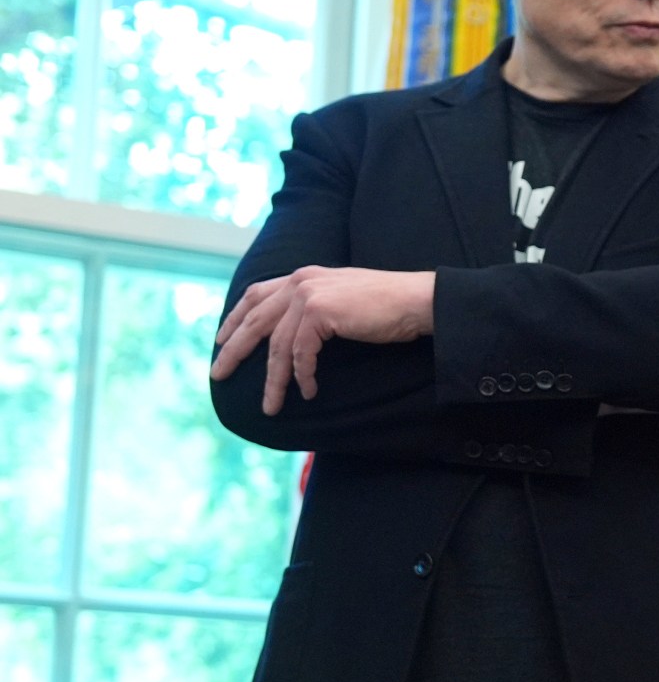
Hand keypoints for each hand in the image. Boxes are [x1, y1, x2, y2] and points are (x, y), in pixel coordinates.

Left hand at [209, 267, 435, 416]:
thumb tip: (299, 332)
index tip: (220, 340)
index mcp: (303, 276)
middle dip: (233, 350)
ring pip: (277, 345)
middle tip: (218, 375)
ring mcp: (308, 294)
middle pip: (254, 320)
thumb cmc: (389, 306)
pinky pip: (300, 353)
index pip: (255, 295)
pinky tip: (309, 391)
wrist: (417, 301)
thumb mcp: (343, 299)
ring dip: (273, 380)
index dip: (234, 318)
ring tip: (270, 405)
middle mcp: (300, 281)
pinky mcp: (320, 312)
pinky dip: (302, 376)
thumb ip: (317, 306)